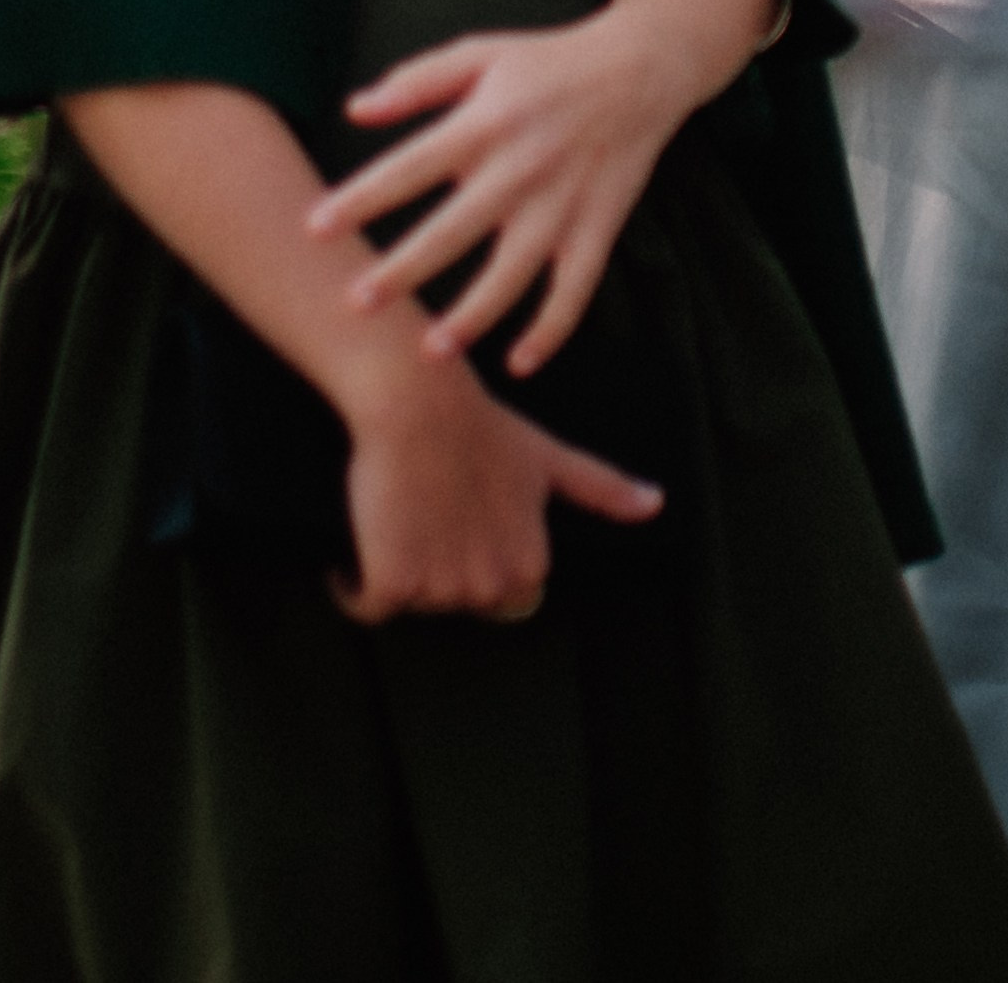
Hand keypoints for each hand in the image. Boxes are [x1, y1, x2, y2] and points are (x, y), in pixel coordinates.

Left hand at [310, 9, 688, 378]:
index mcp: (485, 121)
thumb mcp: (482, 53)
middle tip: (356, 303)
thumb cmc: (548, 60)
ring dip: (472, 316)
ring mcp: (562, 203)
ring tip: (430, 352)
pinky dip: (551, 329)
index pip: (410, 166)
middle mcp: (521, 167)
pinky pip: (575, 289)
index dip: (361, 198)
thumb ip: (419, 81)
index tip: (314, 228)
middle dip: (403, 270)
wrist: (642, 67)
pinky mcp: (598, 226)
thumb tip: (355, 108)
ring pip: (512, 273)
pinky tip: (519, 362)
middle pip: (453, 230)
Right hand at [333, 344, 660, 623]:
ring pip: (409, 600)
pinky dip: (352, 584)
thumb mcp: (548, 458)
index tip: (459, 514)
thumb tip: (656, 504)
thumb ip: (601, 489)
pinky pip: (364, 603)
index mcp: (529, 566)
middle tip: (427, 509)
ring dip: (396, 568)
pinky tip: (352, 550)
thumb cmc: (481, 427)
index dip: (471, 552)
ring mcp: (442, 588)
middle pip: (449, 600)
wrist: (418, 405)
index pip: (494, 594)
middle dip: (436, 565)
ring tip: (398, 512)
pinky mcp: (392, 583)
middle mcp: (491, 586)